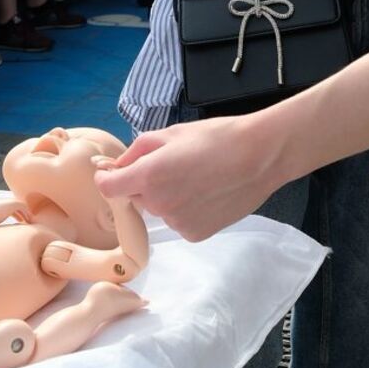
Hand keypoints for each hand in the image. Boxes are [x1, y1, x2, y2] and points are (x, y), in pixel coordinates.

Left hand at [93, 112, 283, 239]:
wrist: (260, 156)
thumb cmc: (217, 138)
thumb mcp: (171, 133)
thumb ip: (136, 151)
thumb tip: (112, 167)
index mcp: (148, 177)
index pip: (108, 188)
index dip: (108, 178)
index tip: (114, 172)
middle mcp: (158, 205)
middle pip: (136, 197)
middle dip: (145, 183)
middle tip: (175, 165)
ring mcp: (177, 223)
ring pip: (160, 209)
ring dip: (168, 197)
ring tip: (198, 178)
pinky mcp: (195, 234)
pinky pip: (179, 221)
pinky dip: (187, 210)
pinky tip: (208, 194)